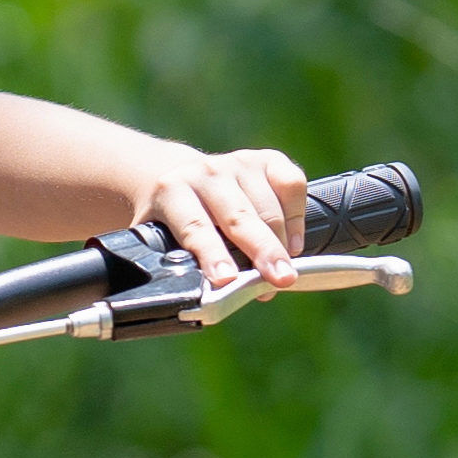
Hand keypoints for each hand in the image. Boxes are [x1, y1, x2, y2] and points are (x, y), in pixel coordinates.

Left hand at [128, 141, 309, 283]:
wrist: (182, 178)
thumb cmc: (175, 220)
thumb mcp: (161, 240)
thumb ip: (175, 264)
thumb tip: (193, 297)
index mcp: (172, 192)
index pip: (195, 228)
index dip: (212, 255)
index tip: (227, 280)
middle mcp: (206, 173)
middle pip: (239, 217)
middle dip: (263, 251)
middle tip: (280, 279)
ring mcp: (238, 163)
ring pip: (268, 207)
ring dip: (281, 243)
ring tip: (283, 272)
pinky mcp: (267, 160)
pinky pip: (292, 185)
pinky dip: (296, 217)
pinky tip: (292, 243)